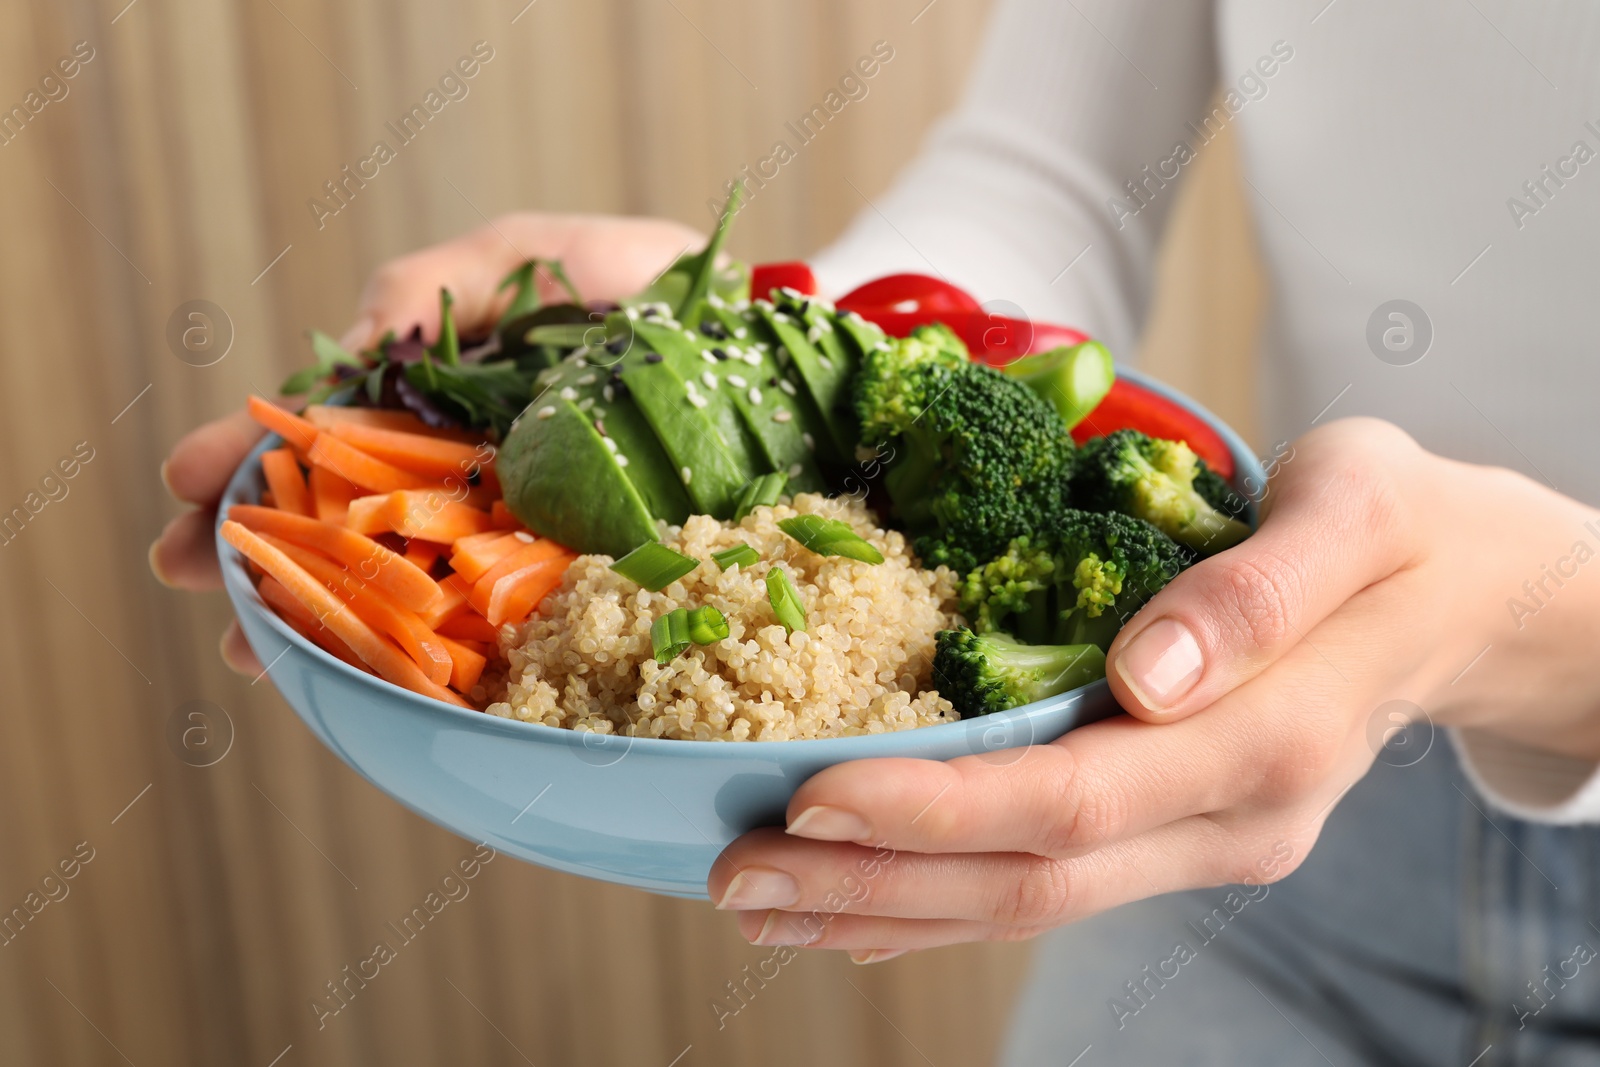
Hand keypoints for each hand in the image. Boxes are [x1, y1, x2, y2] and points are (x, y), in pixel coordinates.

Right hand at [150, 213, 702, 672]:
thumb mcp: (529, 255)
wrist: (764, 342)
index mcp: (439, 406)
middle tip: (188, 581)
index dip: (250, 459)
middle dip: (259, 553)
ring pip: (406, 587)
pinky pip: (503, 630)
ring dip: (324, 618)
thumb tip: (353, 342)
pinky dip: (440, 659)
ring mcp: (518, 539)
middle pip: (343, 523)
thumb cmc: (644, 287)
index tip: (182, 489)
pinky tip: (385, 687)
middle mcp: (463, 480)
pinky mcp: (582, 585)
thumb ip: (439, 283)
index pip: (323, 438)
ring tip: (257, 654)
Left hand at [709, 417, 1599, 960]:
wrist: (1466, 597)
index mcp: (1271, 741)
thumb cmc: (1407, 529)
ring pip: (1029, 905)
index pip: (1076, 804)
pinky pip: (1049, 887)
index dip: (938, 811)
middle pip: (1031, 881)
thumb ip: (1260, 590)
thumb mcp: (1358, 507)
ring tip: (760, 904)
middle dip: (874, 884)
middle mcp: (1233, 823)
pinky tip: (857, 907)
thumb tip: (1142, 673)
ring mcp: (1205, 844)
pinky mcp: (1178, 835)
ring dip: (887, 912)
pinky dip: (943, 900)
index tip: (813, 801)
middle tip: (735, 877)